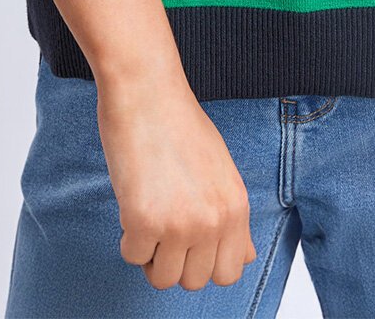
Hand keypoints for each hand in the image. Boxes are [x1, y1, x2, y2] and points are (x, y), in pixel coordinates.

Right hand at [96, 76, 257, 291]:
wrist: (148, 91)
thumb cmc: (179, 124)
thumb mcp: (221, 169)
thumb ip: (231, 215)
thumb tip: (247, 257)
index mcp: (236, 206)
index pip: (230, 272)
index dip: (204, 262)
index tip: (189, 242)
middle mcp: (214, 219)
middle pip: (194, 282)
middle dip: (175, 260)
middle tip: (163, 225)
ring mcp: (180, 222)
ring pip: (162, 278)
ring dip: (150, 252)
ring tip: (149, 212)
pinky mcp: (144, 220)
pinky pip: (133, 256)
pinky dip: (127, 237)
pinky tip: (133, 201)